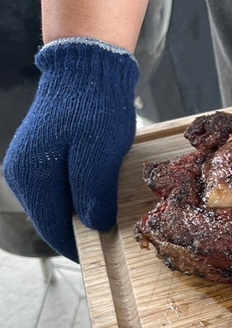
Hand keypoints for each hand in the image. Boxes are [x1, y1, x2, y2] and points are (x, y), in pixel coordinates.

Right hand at [3, 38, 138, 261]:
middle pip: (53, 218)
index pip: (54, 228)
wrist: (86, 70)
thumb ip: (93, 193)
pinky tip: (99, 192)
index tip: (104, 256)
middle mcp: (23, 174)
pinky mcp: (41, 156)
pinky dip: (79, 195)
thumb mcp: (100, 154)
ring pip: (57, 204)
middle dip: (81, 231)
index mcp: (32, 176)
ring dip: (80, 213)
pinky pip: (60, 188)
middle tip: (113, 239)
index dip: (80, 247)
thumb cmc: (94, 108)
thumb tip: (95, 226)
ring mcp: (29, 164)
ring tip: (109, 216)